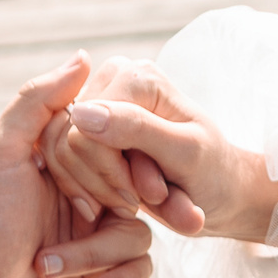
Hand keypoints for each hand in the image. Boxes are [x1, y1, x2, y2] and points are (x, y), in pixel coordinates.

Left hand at [0, 54, 154, 277]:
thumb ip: (37, 100)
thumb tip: (84, 57)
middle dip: (115, 207)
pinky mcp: (105, 272)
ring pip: (138, 232)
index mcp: (66, 159)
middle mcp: (87, 191)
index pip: (117, 142)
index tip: (114, 172)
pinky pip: (141, 269)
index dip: (119, 158)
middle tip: (87, 216)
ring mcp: (96, 233)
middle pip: (138, 186)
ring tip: (48, 265)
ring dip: (94, 253)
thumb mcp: (0, 153)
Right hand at [38, 57, 277, 243]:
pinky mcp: (85, 127)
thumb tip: (81, 114)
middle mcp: (113, 78)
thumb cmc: (210, 173)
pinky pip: (59, 162)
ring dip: (96, 189)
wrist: (218, 190)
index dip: (113, 173)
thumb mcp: (185, 154)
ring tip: (134, 200)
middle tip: (143, 199)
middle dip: (104, 181)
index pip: (86, 131)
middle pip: (68, 141)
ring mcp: (97, 102)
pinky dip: (85, 190)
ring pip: (59, 154)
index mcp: (138, 76)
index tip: (153, 193)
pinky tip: (114, 201)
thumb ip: (137, 130)